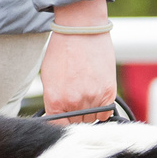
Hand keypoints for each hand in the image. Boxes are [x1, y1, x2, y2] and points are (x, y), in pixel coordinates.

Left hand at [41, 0, 116, 122]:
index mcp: (54, 100)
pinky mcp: (108, 92)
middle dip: (74, 115)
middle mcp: (73, 103)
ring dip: (88, 111)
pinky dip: (101, 109)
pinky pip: (105, 113)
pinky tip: (96, 95)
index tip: (64, 118)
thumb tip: (56, 116)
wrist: (81, 29)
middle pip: (75, 124)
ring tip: (86, 92)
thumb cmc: (62, 49)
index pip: (58, 127)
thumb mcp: (48, 77)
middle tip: (75, 98)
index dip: (61, 123)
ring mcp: (92, 98)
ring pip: (91, 119)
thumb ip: (53, 100)